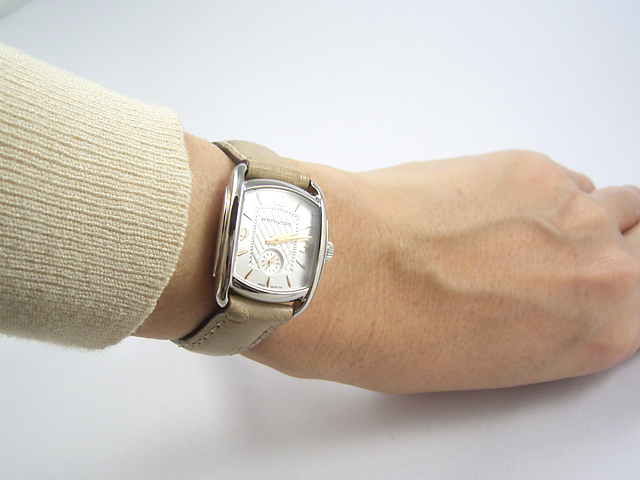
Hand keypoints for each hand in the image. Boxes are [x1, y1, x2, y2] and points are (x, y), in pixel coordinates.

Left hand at [243, 150, 639, 392]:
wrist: (344, 272)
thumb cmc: (393, 333)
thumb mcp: (488, 360)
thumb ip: (544, 325)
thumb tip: (542, 295)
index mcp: (600, 332)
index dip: (625, 279)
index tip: (602, 275)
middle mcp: (604, 268)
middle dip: (612, 239)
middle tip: (560, 249)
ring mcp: (569, 208)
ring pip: (600, 199)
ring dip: (567, 214)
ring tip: (510, 231)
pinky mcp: (526, 166)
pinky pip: (554, 177)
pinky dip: (530, 191)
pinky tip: (483, 209)